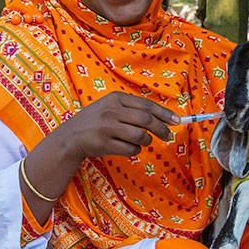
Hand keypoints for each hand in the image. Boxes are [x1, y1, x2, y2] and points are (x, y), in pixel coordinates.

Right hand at [50, 92, 176, 160]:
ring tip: (143, 142)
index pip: (146, 105)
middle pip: (146, 120)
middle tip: (168, 136)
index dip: (164, 113)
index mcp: (115, 98)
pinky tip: (129, 148)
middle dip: (161, 129)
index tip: (177, 120)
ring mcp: (107, 127)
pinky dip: (135, 150)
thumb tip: (163, 118)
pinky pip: (130, 149)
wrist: (70, 137)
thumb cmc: (96, 122)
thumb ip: (133, 109)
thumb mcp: (111, 107)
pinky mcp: (104, 143)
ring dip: (146, 141)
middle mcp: (111, 110)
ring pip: (140, 136)